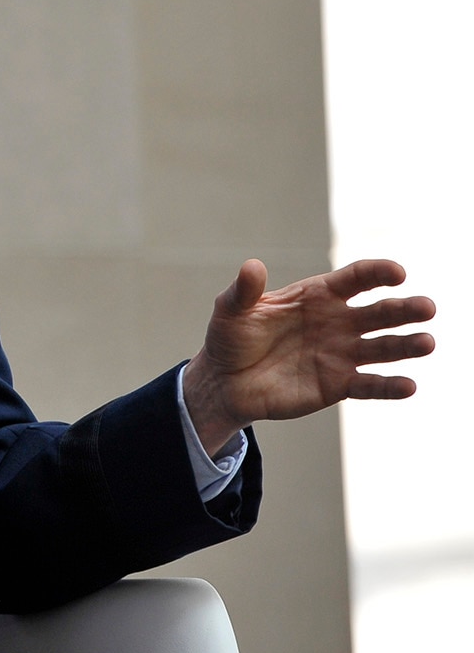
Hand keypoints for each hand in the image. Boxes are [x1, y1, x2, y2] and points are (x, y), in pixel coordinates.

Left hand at [182, 258, 435, 455]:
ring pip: (383, 348)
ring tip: (428, 343)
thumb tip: (252, 266)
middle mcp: (338, 322)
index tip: (398, 273)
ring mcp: (341, 354)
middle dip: (404, 309)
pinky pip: (369, 385)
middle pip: (379, 312)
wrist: (224, 381)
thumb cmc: (230, 338)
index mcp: (317, 295)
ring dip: (407, 345)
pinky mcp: (338, 385)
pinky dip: (389, 386)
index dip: (377, 273)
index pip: (355, 279)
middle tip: (428, 307)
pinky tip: (408, 386)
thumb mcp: (230, 310)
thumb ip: (244, 290)